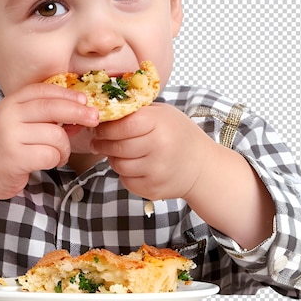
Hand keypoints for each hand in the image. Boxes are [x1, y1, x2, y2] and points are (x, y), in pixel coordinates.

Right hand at [0, 83, 99, 200]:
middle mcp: (9, 115)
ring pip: (56, 135)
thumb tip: (82, 112)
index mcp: (12, 103)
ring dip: (65, 147)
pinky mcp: (14, 157)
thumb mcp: (21, 124)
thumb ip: (47, 117)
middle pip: (53, 108)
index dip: (68, 94)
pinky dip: (57, 160)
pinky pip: (50, 155)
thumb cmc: (5, 146)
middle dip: (79, 113)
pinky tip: (51, 162)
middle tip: (94, 119)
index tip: (85, 100)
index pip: (44, 90)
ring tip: (59, 154)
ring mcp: (10, 136)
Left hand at [91, 103, 208, 200]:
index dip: (106, 128)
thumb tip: (102, 113)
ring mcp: (157, 171)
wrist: (203, 167)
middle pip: (117, 146)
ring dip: (113, 158)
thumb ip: (136, 112)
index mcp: (160, 123)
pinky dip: (124, 173)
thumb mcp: (162, 113)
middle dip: (102, 143)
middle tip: (97, 140)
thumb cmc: (179, 134)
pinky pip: (125, 181)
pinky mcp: (153, 189)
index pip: (122, 125)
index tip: (98, 128)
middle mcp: (159, 147)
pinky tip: (132, 165)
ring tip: (117, 152)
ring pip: (118, 165)